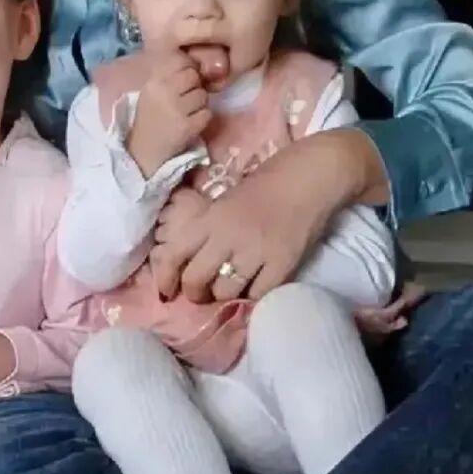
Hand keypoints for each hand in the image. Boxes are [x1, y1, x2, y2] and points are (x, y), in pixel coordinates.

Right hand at [127, 54, 211, 177]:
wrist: (142, 153)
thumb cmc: (148, 120)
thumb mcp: (151, 92)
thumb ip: (169, 76)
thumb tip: (195, 62)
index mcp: (153, 81)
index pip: (179, 60)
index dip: (187, 68)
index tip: (184, 80)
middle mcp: (164, 92)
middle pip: (194, 76)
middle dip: (194, 86)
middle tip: (186, 98)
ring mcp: (176, 109)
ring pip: (203, 95)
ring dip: (199, 104)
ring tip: (187, 113)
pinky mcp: (187, 127)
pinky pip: (207, 113)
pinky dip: (202, 119)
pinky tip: (190, 124)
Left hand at [153, 130, 380, 301]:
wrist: (308, 177)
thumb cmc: (265, 186)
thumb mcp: (224, 202)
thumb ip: (207, 229)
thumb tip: (187, 260)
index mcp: (210, 218)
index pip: (175, 253)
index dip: (164, 277)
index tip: (165, 291)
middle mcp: (228, 235)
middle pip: (196, 279)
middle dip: (194, 293)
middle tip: (201, 293)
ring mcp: (256, 251)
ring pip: (225, 292)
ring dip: (223, 295)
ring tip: (230, 288)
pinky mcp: (282, 263)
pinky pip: (258, 294)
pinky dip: (253, 296)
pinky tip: (254, 287)